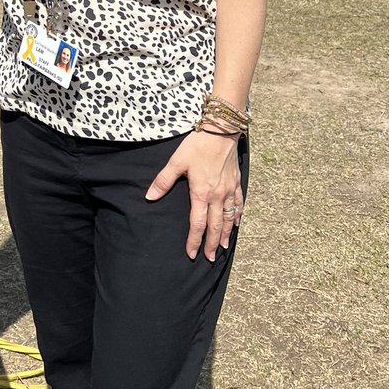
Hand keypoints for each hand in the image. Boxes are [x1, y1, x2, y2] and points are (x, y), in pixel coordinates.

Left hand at [145, 132, 242, 261]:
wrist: (220, 130)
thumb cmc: (197, 145)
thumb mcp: (177, 161)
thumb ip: (163, 181)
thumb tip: (149, 197)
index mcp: (201, 192)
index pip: (198, 223)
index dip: (194, 240)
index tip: (192, 253)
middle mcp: (217, 196)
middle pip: (215, 226)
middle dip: (212, 244)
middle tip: (210, 258)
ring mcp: (229, 190)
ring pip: (229, 218)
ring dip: (226, 234)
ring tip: (223, 247)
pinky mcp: (236, 182)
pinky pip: (239, 204)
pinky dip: (237, 216)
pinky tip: (236, 223)